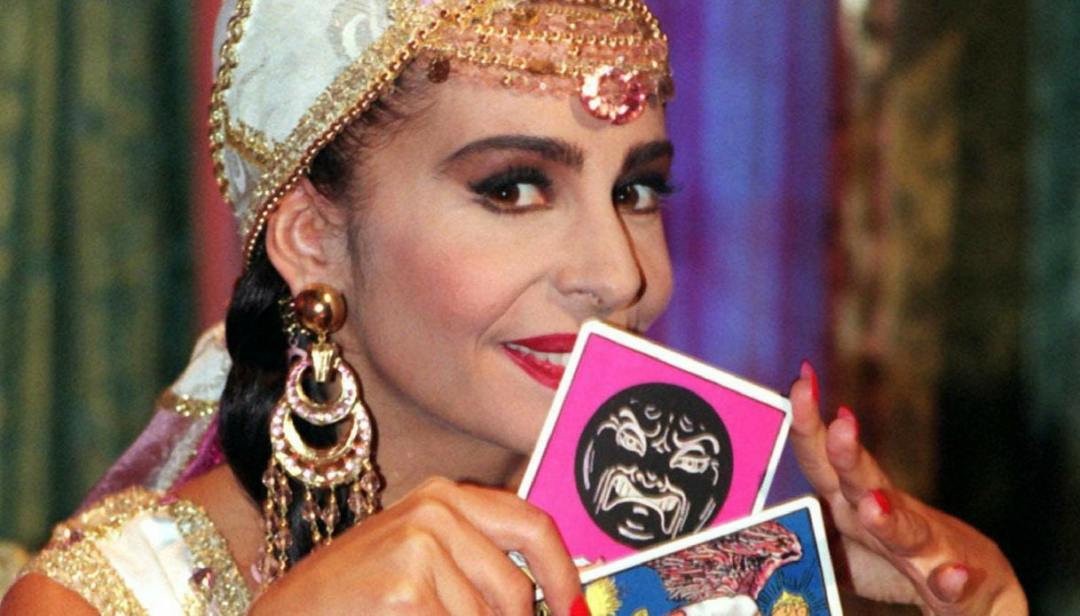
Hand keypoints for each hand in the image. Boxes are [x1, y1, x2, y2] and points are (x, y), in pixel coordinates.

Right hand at [251, 477, 582, 615]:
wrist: (290, 613)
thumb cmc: (358, 595)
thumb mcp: (421, 557)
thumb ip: (478, 561)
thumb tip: (544, 595)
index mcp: (446, 496)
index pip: (534, 524)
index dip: (563, 574)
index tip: (574, 609)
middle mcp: (437, 510)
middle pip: (517, 588)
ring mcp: (419, 546)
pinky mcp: (406, 589)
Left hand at [789, 362, 1027, 614]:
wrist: (978, 590)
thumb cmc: (897, 557)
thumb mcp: (842, 540)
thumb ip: (807, 526)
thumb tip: (755, 525)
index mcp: (852, 502)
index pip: (823, 458)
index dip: (809, 423)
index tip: (801, 379)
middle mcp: (887, 516)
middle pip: (863, 481)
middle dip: (849, 454)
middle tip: (842, 423)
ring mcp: (924, 549)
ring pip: (905, 531)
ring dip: (889, 518)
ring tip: (874, 505)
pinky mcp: (953, 587)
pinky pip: (954, 586)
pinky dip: (954, 580)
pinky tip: (954, 576)